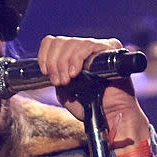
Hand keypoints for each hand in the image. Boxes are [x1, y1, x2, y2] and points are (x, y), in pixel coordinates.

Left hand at [38, 34, 150, 156]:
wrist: (111, 115)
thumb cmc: (91, 107)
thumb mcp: (65, 93)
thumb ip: (57, 79)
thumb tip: (50, 68)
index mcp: (74, 55)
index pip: (53, 42)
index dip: (45, 55)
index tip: (45, 72)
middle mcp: (86, 48)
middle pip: (60, 41)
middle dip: (54, 63)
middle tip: (58, 81)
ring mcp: (99, 47)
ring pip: (72, 42)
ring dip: (63, 63)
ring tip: (67, 81)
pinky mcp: (110, 48)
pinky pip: (88, 45)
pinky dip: (77, 58)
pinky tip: (75, 73)